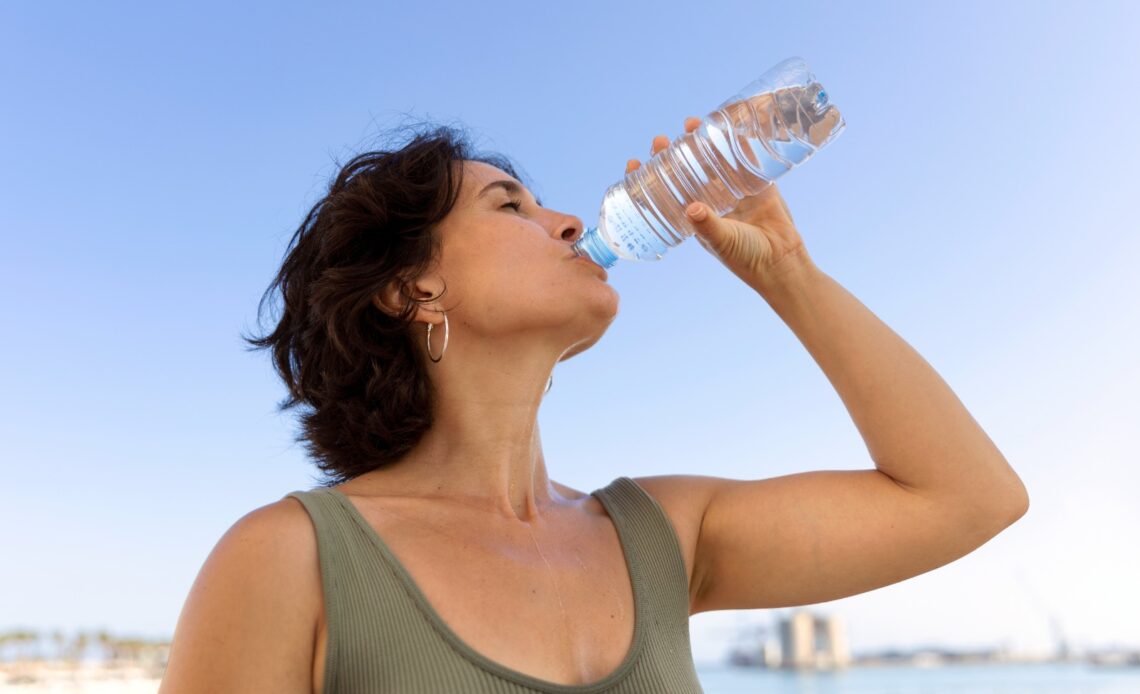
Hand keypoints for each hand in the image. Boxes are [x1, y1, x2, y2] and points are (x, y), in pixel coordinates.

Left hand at [626, 116, 813, 292]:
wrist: (782, 261)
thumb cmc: (746, 258)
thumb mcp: (722, 241)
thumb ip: (708, 225)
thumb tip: (691, 208)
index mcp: (696, 216)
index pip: (666, 193)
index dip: (650, 178)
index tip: (634, 164)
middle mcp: (712, 200)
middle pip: (686, 171)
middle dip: (672, 154)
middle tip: (661, 140)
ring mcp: (734, 190)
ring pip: (713, 160)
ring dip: (701, 142)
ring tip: (690, 124)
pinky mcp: (758, 184)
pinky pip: (746, 159)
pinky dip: (737, 142)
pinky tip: (727, 125)